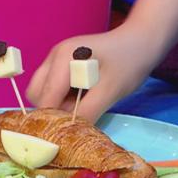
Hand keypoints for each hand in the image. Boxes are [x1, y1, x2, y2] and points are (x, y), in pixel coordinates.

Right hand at [26, 24, 161, 122]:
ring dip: (57, 105)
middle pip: (36, 94)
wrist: (140, 42)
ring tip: (83, 107)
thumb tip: (69, 133)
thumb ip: (88, 112)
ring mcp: (57, 58)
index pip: (45, 98)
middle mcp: (54, 56)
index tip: (64, 135)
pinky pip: (53, 87)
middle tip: (76, 119)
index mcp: (63, 59)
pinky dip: (62, 98)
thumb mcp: (110, 91)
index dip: (52, 120)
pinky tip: (84, 98)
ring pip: (43, 91)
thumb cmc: (128, 63)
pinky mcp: (63, 64)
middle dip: (51, 111)